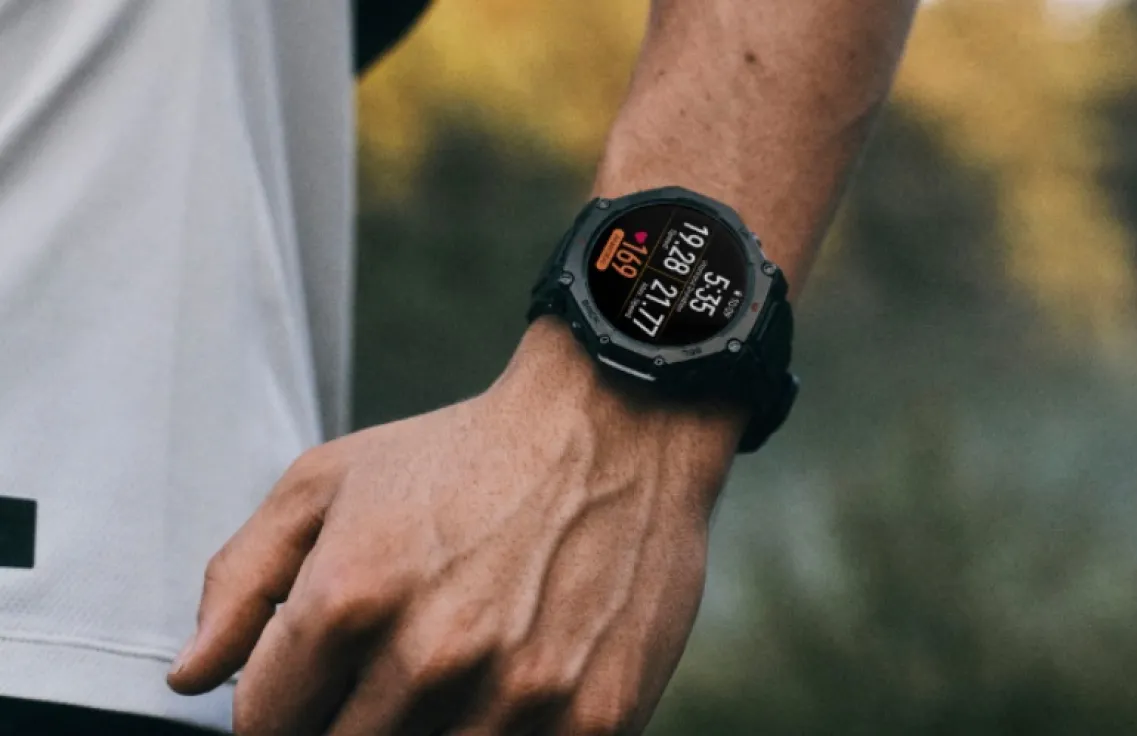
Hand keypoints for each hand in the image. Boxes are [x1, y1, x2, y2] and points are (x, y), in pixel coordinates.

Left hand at [167, 318, 742, 734]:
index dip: (280, 707)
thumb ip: (240, 580)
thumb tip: (189, 678)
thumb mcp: (330, 481)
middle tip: (388, 669)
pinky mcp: (593, 719)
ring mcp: (517, 696)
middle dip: (346, 722)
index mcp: (350, 595)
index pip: (263, 724)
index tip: (316, 679)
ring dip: (422, 733)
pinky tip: (508, 687)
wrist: (614, 426)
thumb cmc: (464, 453)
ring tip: (447, 673)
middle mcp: (430, 655)